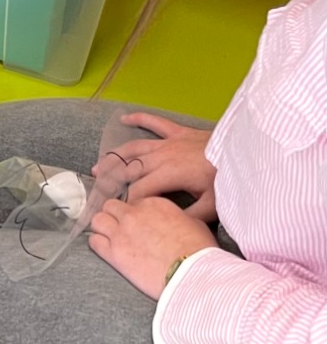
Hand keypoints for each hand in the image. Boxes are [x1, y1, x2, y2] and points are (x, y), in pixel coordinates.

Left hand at [87, 195, 217, 299]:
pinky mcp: (114, 253)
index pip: (132, 202)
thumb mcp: (194, 223)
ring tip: (111, 238)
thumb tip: (176, 222)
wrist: (193, 273)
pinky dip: (97, 244)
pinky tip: (106, 250)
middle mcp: (134, 214)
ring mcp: (121, 232)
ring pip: (97, 220)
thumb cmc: (199, 251)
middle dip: (114, 216)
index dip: (134, 213)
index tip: (138, 223)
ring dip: (102, 227)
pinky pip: (93, 241)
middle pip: (111, 206)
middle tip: (121, 229)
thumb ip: (177, 217)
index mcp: (154, 203)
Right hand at [98, 112, 217, 218]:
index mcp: (169, 174)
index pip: (139, 190)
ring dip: (115, 156)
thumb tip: (170, 225)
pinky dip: (139, 118)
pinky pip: (155, 122)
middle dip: (111, 181)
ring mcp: (169, 142)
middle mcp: (163, 156)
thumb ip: (189, 216)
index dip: (128, 202)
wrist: (246, 151)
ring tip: (100, 166)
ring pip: (135, 148)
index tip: (121, 212)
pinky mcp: (179, 132)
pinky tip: (125, 118)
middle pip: (129, 168)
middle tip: (98, 191)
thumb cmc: (228, 179)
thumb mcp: (212, 205)